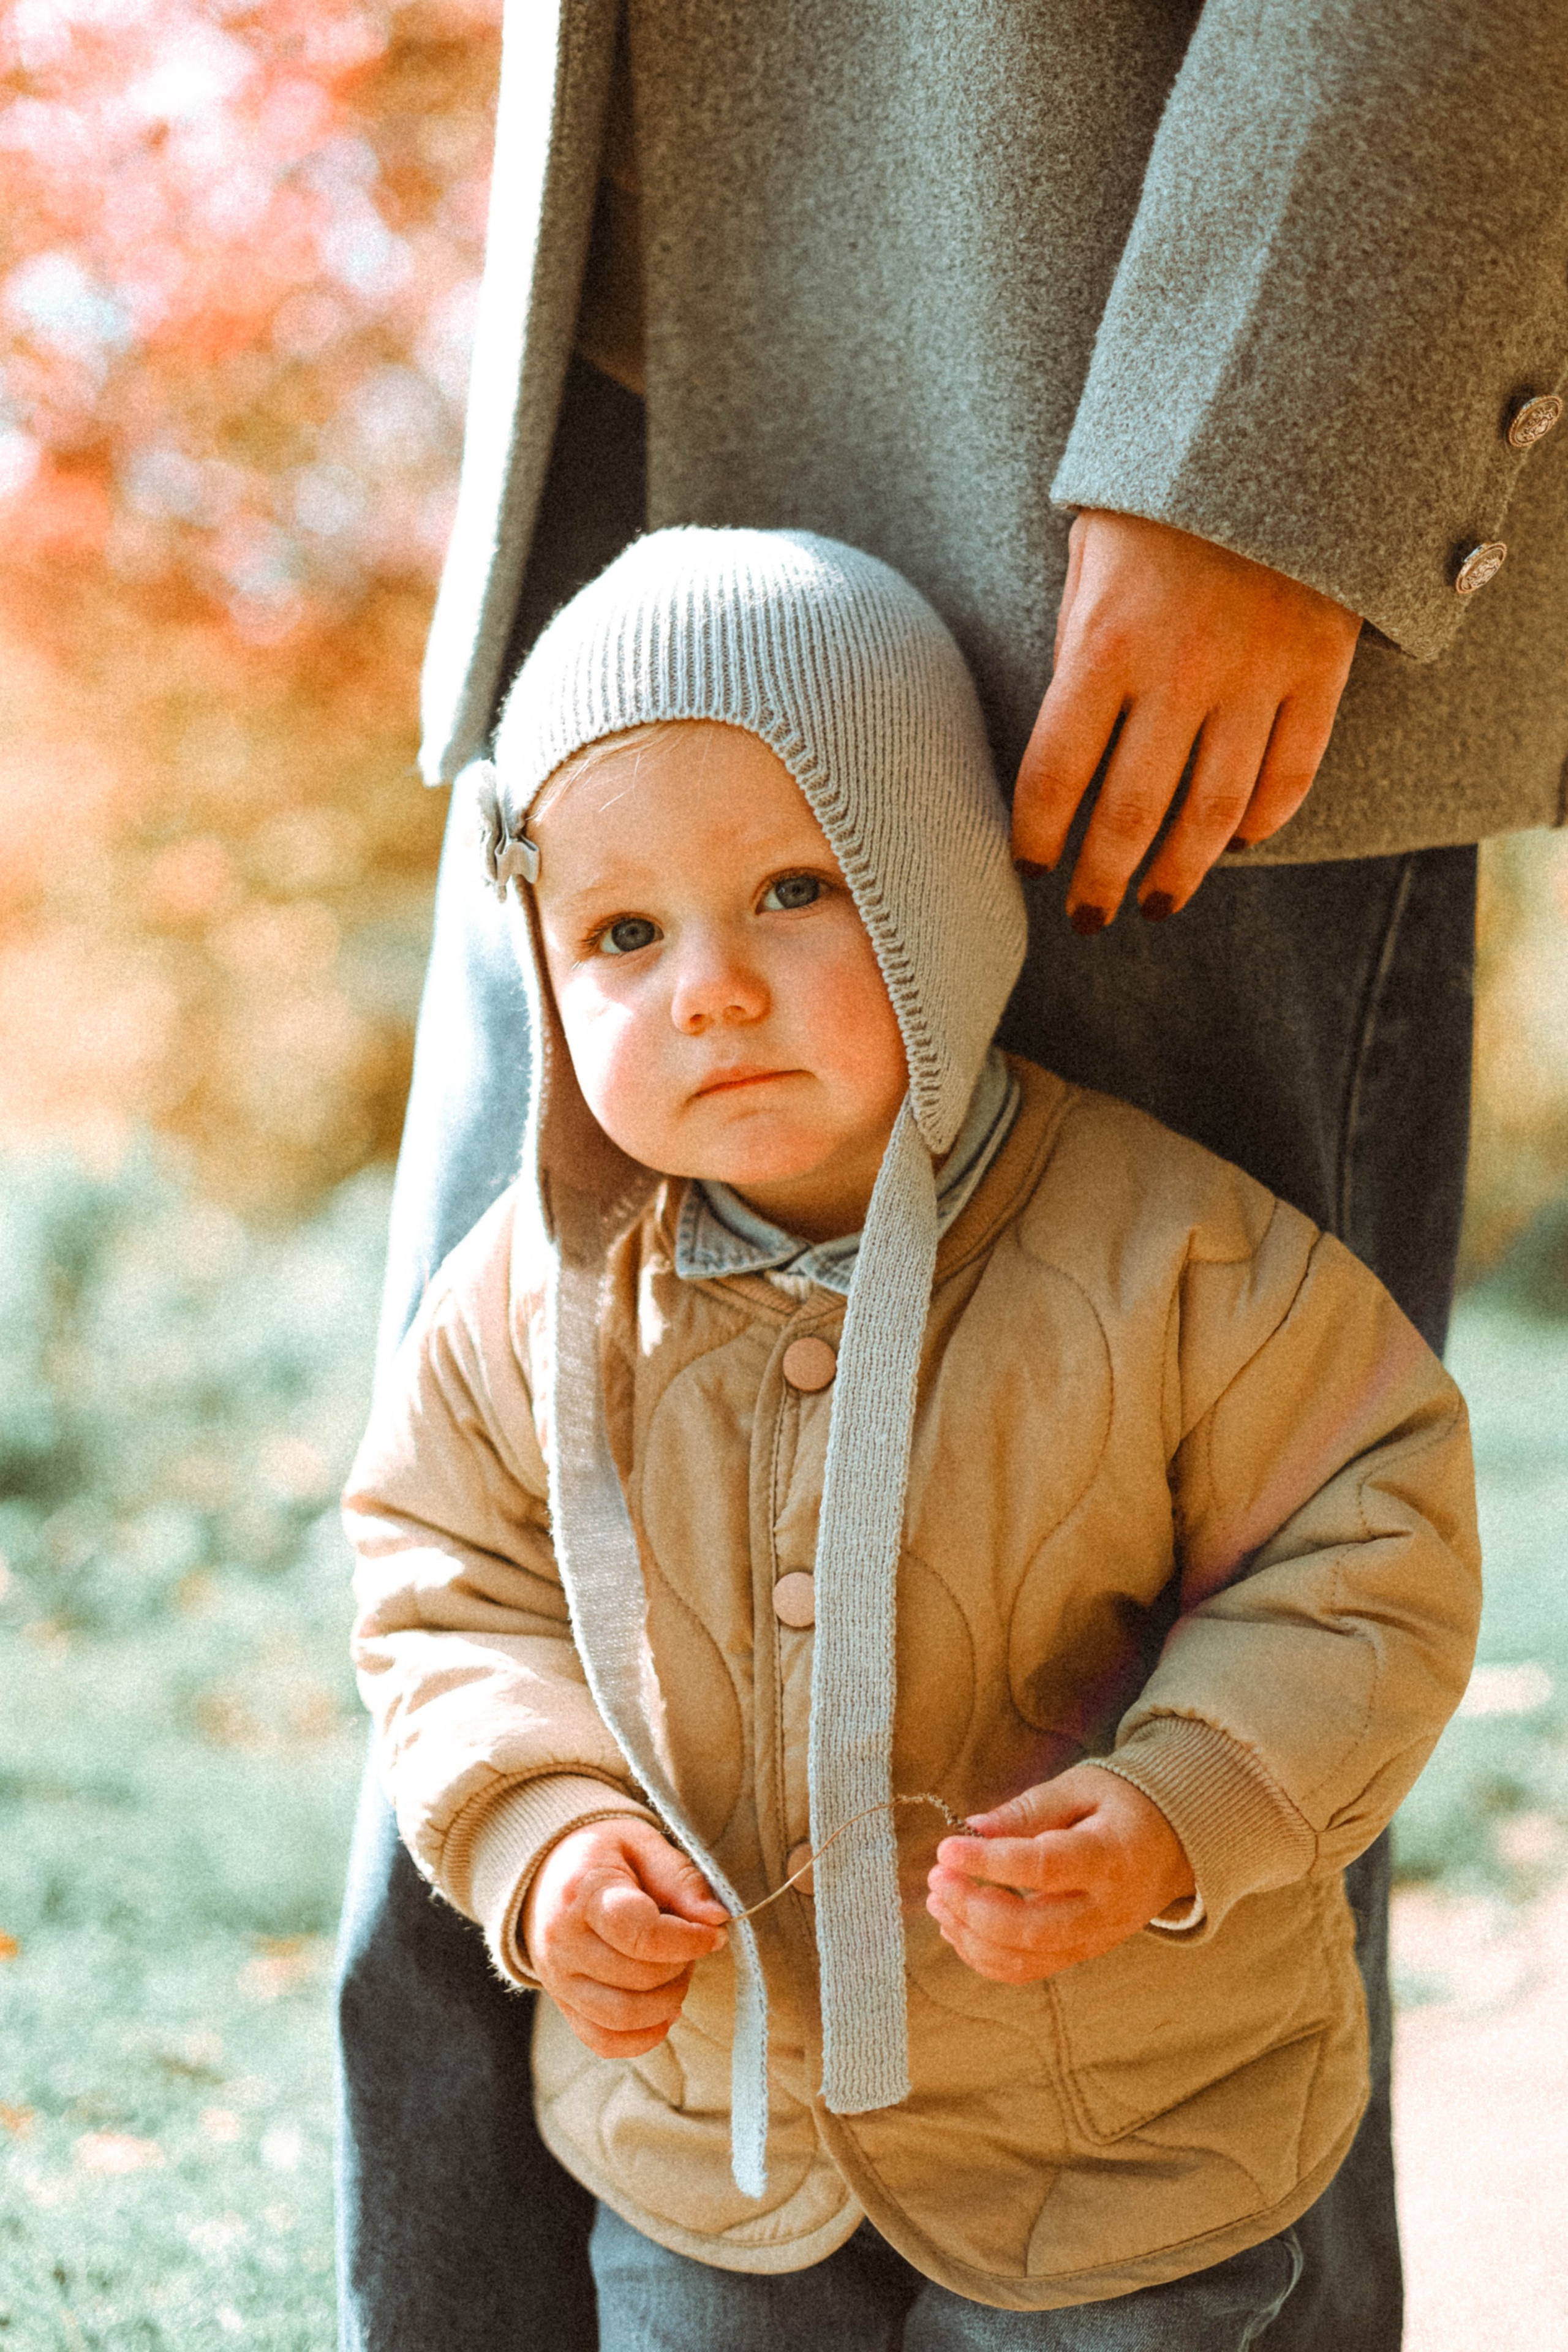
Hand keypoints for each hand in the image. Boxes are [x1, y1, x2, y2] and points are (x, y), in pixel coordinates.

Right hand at [522, 1818, 728, 2057]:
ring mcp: (558, 1980)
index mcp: (583, 1893)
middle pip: (637, 1978)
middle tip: (692, 1945)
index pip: (639, 1934)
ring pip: (623, 2017)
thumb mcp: (642, 1844)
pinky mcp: (563, 2006)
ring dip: (668, 2001)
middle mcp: (562, 1942)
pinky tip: (663, 2009)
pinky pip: (605, 2042)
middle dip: (681, 1966)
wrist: (546, 1874)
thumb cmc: (603, 1855)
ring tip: (677, 1971)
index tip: (713, 1935)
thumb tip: (716, 1919)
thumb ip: (681, 1878)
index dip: (686, 1941)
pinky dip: (644, 2036)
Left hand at [925, 1763, 1194, 1983]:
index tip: (947, 1848)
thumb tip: (973, 1828)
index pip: (1045, 1867)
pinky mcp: (1081, 1955)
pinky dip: (983, 1955)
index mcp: (1111, 1858)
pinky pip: (1026, 1970)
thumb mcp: (1082, 1788)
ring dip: (970, 1936)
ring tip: (938, 1900)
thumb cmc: (1121, 1808)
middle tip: (936, 1877)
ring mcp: (1094, 1941)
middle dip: (972, 1907)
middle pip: (1031, 1929)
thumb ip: (1029, 1810)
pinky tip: (958, 1924)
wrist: (1172, 1847)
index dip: (990, 1862)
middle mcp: (1105, 1911)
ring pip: (1023, 1959)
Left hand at [1013, 510, 1360, 926]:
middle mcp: (1180, 673)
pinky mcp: (1318, 669)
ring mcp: (1256, 675)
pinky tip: (1236, 842)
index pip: (1056, 775)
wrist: (1273, 418)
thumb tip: (1076, 747)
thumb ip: (1080, 652)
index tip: (1029, 867)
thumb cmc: (1158, 493)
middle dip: (1104, 879)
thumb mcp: (1089, 560)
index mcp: (1103, 644)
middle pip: (1133, 813)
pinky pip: (1293, 770)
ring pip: (1216, 810)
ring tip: (1159, 903)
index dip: (1037, 837)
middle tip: (1089, 917)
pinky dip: (1264, 819)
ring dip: (1183, 870)